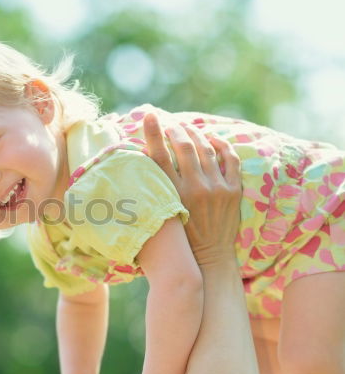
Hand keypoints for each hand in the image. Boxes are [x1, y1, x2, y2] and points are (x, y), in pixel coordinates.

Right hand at [142, 112, 241, 265]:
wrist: (209, 258)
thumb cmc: (178, 238)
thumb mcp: (160, 213)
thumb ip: (153, 189)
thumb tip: (141, 161)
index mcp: (173, 195)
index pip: (159, 155)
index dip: (153, 133)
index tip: (149, 115)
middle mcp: (196, 189)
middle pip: (184, 147)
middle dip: (176, 130)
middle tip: (169, 123)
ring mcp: (218, 189)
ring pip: (206, 149)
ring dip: (195, 134)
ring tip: (187, 128)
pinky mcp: (233, 192)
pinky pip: (229, 159)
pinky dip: (221, 145)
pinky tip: (212, 139)